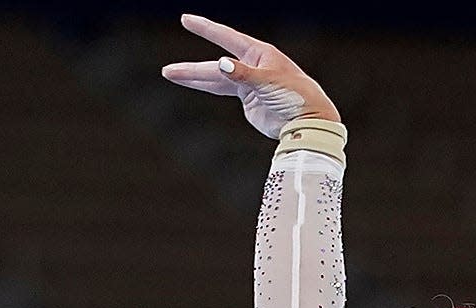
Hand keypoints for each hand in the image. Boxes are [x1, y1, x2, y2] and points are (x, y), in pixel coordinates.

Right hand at [161, 14, 339, 138]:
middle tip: (167, 70)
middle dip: (190, 68)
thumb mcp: (268, 82)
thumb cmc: (294, 95)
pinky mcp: (248, 98)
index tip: (186, 19)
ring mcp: (248, 82)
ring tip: (171, 75)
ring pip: (215, 78)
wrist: (307, 120)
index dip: (205, 29)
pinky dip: (206, 87)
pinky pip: (222, 90)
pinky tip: (193, 84)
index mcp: (258, 54)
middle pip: (214, 65)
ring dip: (194, 78)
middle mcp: (251, 64)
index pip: (226, 38)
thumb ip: (243, 73)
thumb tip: (220, 63)